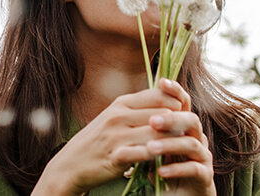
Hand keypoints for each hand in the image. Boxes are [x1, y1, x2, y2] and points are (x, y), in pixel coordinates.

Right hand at [33, 79, 188, 194]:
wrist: (70, 164)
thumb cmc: (97, 141)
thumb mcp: (115, 117)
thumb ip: (138, 109)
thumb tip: (167, 100)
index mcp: (121, 103)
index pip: (160, 95)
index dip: (178, 104)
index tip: (185, 115)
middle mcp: (119, 115)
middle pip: (164, 114)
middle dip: (179, 124)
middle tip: (189, 133)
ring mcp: (117, 135)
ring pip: (158, 133)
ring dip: (172, 141)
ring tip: (180, 147)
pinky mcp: (116, 155)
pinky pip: (145, 153)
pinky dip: (158, 157)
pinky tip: (164, 160)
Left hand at [146, 79, 214, 195]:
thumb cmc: (163, 170)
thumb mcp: (151, 148)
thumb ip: (146, 130)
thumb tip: (125, 106)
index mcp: (184, 128)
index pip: (183, 104)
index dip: (175, 91)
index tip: (161, 82)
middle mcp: (197, 138)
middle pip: (191, 119)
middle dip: (172, 119)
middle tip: (152, 122)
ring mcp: (203, 157)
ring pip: (192, 143)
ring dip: (170, 145)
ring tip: (150, 149)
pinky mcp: (204, 177)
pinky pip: (194, 169)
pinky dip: (177, 169)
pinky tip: (160, 172)